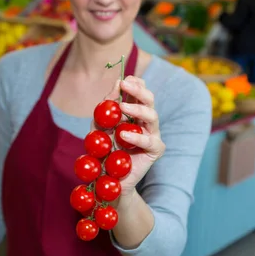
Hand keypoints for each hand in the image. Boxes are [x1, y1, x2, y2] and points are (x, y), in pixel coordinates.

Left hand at [98, 75, 165, 198]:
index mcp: (134, 111)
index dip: (135, 83)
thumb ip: (106, 107)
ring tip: (123, 107)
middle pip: (149, 99)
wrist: (107, 176)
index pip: (139, 91)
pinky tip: (124, 135)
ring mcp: (152, 134)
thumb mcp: (99, 125)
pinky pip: (149, 141)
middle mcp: (145, 120)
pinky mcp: (155, 150)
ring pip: (153, 116)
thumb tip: (116, 84)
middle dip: (138, 90)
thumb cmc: (103, 149)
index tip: (123, 79)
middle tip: (125, 85)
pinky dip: (136, 137)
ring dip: (138, 109)